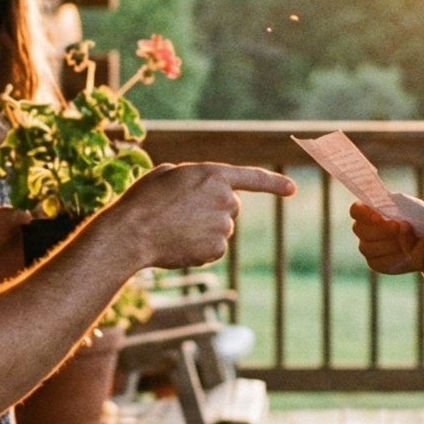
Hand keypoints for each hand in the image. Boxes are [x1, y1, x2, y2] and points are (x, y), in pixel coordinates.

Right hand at [114, 163, 297, 269]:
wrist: (132, 233)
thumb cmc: (142, 201)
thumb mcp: (165, 175)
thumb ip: (190, 178)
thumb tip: (194, 191)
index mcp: (213, 174)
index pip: (252, 177)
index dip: (273, 183)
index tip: (292, 189)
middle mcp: (225, 199)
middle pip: (230, 207)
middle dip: (213, 209)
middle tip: (181, 213)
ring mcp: (223, 226)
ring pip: (221, 229)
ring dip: (204, 229)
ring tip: (174, 228)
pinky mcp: (217, 248)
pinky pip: (214, 248)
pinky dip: (200, 248)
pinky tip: (179, 244)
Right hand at [349, 202, 423, 273]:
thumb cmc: (415, 218)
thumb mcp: (411, 208)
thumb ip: (401, 208)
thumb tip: (395, 217)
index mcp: (367, 212)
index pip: (356, 210)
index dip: (363, 213)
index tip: (378, 216)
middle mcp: (363, 230)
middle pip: (360, 230)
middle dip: (380, 229)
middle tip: (397, 226)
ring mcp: (367, 248)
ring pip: (368, 247)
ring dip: (388, 244)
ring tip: (405, 240)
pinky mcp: (375, 263)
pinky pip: (378, 262)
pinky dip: (393, 257)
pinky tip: (405, 253)